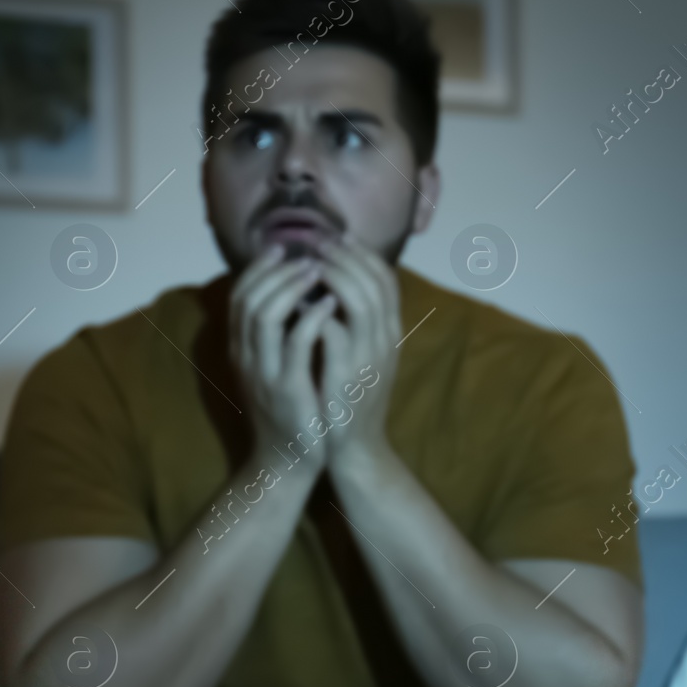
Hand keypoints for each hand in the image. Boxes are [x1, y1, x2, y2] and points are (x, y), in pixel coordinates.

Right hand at [228, 241, 339, 466]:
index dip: (259, 268)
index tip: (282, 247)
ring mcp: (264, 373)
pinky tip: (330, 303)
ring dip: (291, 286)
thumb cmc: (290, 413)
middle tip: (305, 254)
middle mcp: (246, 358)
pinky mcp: (287, 389)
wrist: (288, 463)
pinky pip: (296, 344)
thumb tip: (290, 296)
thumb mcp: (276, 370)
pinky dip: (312, 317)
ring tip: (316, 270)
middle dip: (275, 270)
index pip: (239, 296)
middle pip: (247, 298)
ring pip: (265, 314)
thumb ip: (276, 337)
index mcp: (243, 351)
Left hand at [317, 234, 399, 468]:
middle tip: (316, 239)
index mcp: (391, 334)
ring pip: (358, 299)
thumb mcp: (363, 358)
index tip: (337, 236)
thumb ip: (357, 325)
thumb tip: (336, 289)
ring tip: (307, 261)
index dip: (362, 253)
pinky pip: (333, 332)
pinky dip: (315, 311)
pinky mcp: (346, 376)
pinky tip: (295, 302)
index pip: (386, 278)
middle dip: (344, 254)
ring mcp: (369, 358)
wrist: (355, 450)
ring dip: (331, 275)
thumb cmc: (351, 402)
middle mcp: (385, 341)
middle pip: (374, 280)